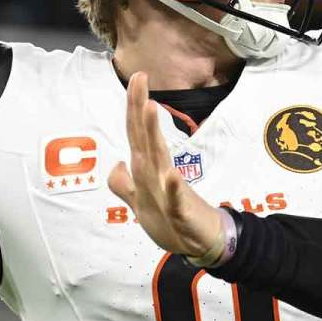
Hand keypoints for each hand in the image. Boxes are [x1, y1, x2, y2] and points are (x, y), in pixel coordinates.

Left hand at [107, 72, 222, 259]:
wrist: (203, 243)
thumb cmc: (172, 220)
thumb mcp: (139, 203)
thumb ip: (124, 184)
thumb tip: (118, 163)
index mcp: (148, 170)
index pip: (136, 133)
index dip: (133, 107)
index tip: (136, 78)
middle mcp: (159, 173)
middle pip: (146, 137)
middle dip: (141, 108)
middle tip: (141, 78)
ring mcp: (171, 191)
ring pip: (158, 160)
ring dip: (154, 135)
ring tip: (152, 108)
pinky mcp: (181, 211)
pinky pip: (175, 199)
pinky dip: (173, 187)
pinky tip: (171, 174)